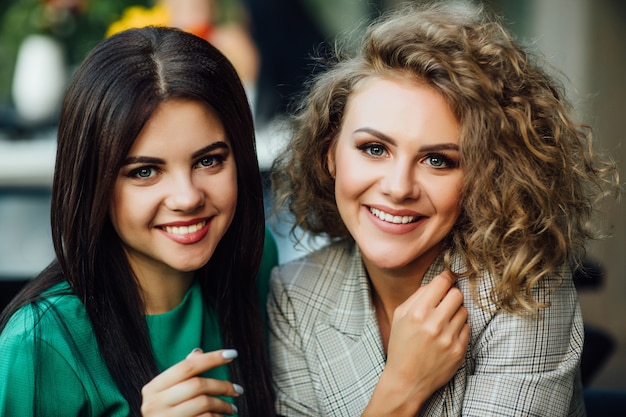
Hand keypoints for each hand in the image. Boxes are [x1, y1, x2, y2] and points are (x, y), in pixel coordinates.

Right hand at [141, 348, 243, 415]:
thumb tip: (198, 352)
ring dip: (223, 405)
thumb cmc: (166, 412)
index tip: (232, 354)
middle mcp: (155, 403)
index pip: (187, 367)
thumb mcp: (167, 392)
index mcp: (153, 388)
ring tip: (232, 408)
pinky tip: (221, 416)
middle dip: (222, 386)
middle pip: (197, 385)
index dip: (211, 358)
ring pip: (204, 403)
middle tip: (238, 390)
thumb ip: (182, 373)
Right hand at [364, 271, 469, 415]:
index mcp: (417, 313)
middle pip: (457, 294)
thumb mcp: (399, 316)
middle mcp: (434, 324)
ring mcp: (448, 338)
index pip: (441, 283)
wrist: (406, 381)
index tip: (448, 279)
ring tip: (444, 322)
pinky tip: (447, 336)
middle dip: (451, 296)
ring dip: (455, 313)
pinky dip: (459, 329)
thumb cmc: (401, 346)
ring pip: (464, 311)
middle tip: (445, 303)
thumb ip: (417, 296)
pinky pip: (467, 328)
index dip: (446, 278)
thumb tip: (437, 283)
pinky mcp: (458, 351)